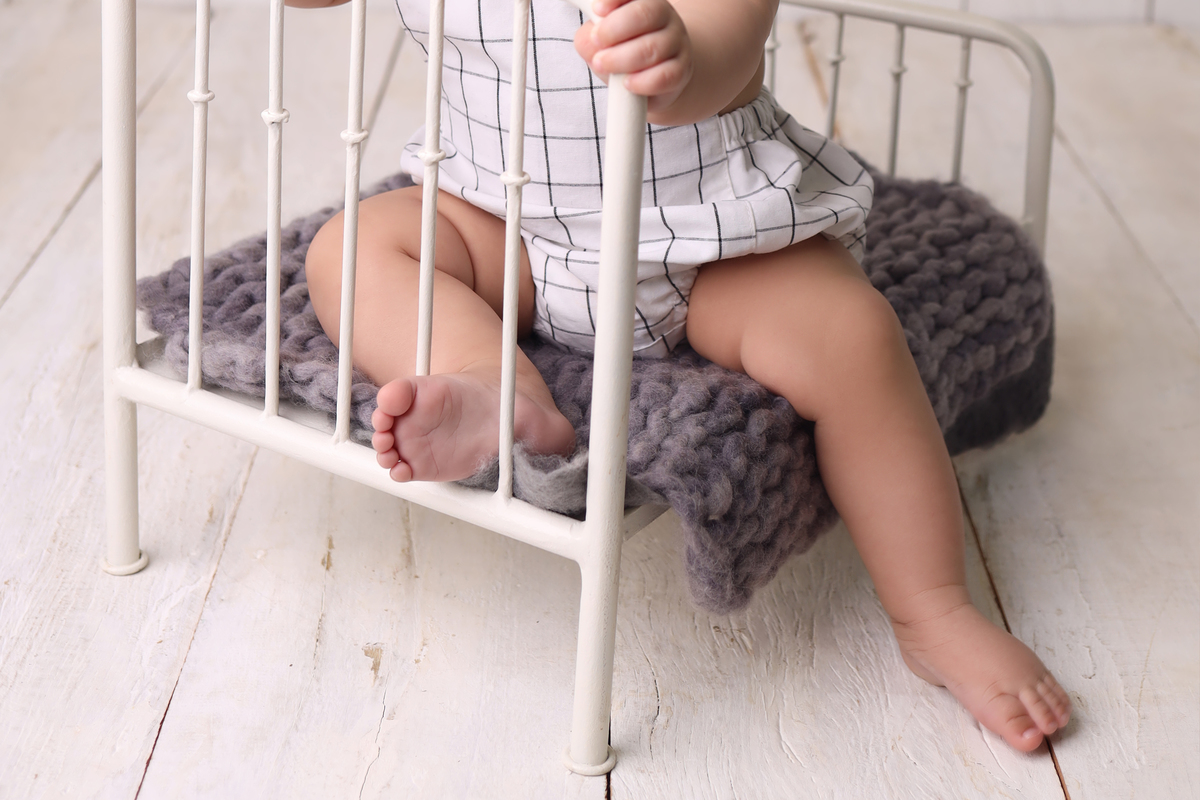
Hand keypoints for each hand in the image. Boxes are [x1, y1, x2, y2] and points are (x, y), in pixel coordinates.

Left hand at [573, 0, 693, 112]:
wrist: (653, 78)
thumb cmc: (623, 52)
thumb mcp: (602, 42)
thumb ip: (589, 39)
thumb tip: (590, 43)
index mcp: (644, 0)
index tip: (597, 9)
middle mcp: (664, 17)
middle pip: (644, 14)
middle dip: (614, 29)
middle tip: (597, 41)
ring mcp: (676, 43)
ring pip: (653, 48)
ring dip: (622, 58)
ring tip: (603, 64)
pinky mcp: (680, 71)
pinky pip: (665, 76)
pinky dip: (643, 82)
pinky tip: (627, 83)